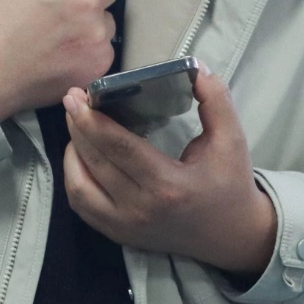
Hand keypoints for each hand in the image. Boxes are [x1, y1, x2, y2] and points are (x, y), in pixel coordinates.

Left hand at [63, 67, 276, 277]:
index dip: (93, 120)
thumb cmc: (230, 184)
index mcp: (169, 184)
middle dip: (77, 127)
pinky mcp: (119, 234)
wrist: (232, 235)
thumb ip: (216, 100)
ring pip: (79, 187)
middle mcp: (142, 209)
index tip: (78, 96)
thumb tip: (196, 68)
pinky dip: (74, 179)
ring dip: (71, 154)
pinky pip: (82, 206)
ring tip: (77, 127)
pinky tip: (79, 157)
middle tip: (72, 101)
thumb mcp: (232, 140)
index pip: (120, 147)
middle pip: (95, 162)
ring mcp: (126, 226)